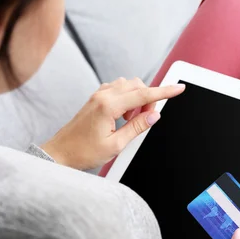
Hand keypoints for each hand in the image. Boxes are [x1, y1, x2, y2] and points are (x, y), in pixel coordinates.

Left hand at [42, 77, 184, 169]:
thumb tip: (154, 115)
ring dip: (137, 98)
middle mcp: (102, 96)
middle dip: (148, 98)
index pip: (143, 95)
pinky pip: (117, 90)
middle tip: (147, 118)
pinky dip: (126, 99)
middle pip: (137, 85)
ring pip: (127, 85)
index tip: (179, 88)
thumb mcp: (116, 145)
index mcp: (108, 106)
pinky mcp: (95, 99)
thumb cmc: (84, 152)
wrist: (60, 153)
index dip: (164, 92)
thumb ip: (137, 127)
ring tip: (132, 120)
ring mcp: (97, 95)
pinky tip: (123, 116)